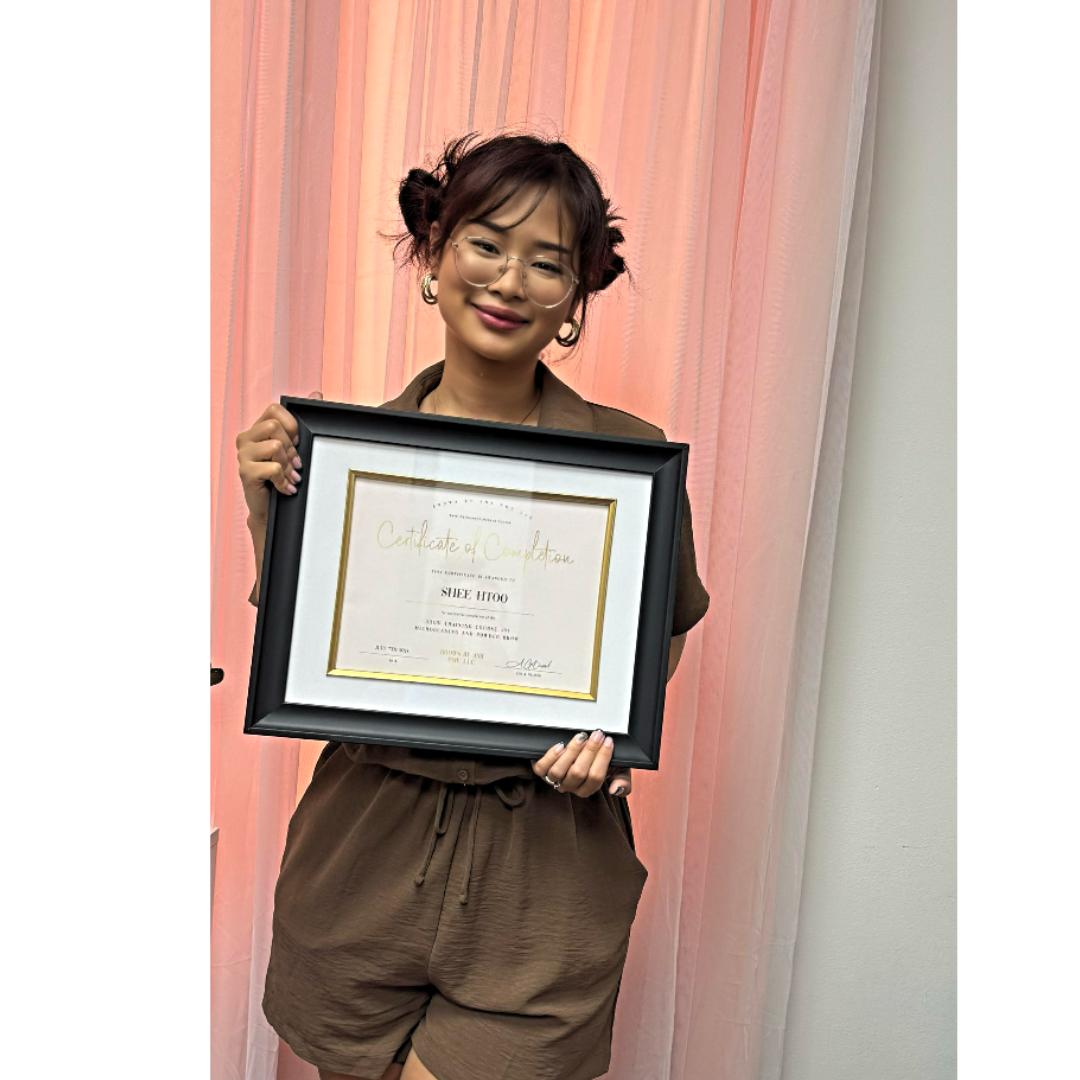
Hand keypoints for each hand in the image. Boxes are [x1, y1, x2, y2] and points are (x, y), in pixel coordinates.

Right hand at [235, 398, 317, 520]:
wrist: (270, 509)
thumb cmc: (282, 477)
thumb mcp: (294, 448)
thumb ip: (301, 422)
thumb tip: (317, 394)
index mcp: (257, 429)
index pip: (274, 410)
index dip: (291, 424)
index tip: (298, 441)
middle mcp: (246, 438)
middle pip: (275, 427)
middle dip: (292, 448)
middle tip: (295, 465)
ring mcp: (243, 455)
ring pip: (275, 446)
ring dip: (288, 465)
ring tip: (290, 478)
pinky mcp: (245, 472)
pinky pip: (273, 468)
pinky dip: (284, 480)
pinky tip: (285, 488)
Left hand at [532, 730, 632, 797]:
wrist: (579, 753)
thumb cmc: (598, 761)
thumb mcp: (617, 770)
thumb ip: (623, 781)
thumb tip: (616, 789)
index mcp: (588, 788)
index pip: (596, 777)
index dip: (603, 758)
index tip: (608, 740)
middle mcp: (570, 787)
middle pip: (578, 773)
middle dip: (590, 751)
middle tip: (597, 734)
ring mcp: (554, 780)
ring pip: (559, 772)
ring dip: (571, 752)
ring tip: (580, 738)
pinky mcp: (541, 771)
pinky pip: (542, 768)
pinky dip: (550, 757)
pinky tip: (560, 745)